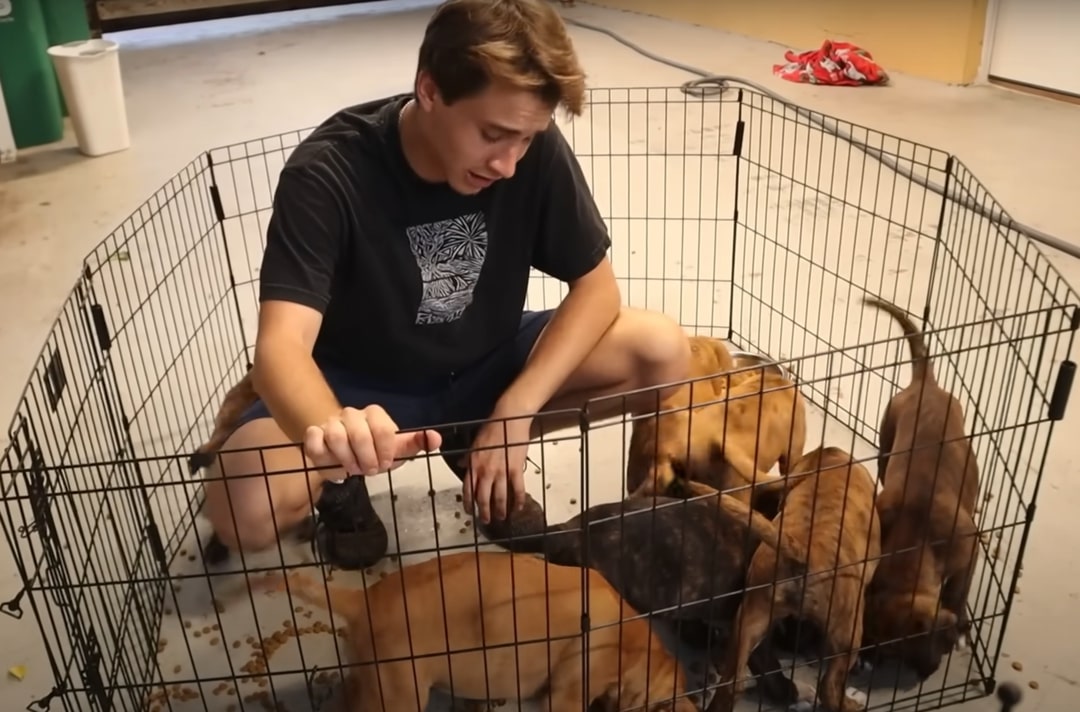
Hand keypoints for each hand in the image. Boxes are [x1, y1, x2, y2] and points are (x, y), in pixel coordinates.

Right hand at [303, 404, 441, 477]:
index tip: (385, 464)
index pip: (383, 429)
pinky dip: (322, 454)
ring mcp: (331, 422)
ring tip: (352, 468)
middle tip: (369, 470)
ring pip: (336, 436)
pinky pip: (314, 440)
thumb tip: (436, 438)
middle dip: (366, 458)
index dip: (385, 451)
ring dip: (346, 459)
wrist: (344, 454)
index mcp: (374, 415)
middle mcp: (352, 414)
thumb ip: (415, 444)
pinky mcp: (314, 432)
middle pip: (360, 434)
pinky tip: (331, 462)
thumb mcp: (395, 451)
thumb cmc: (373, 451)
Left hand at [462, 414, 532, 523]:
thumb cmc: (491, 429)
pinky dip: (518, 501)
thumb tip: (461, 464)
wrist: (509, 419)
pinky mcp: (516, 469)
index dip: (468, 503)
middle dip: (484, 512)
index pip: (468, 490)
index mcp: (474, 465)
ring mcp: (501, 471)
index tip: (470, 512)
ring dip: (500, 510)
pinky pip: (517, 489)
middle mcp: (486, 471)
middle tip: (486, 521)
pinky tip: (518, 508)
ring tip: (501, 517)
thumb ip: (468, 457)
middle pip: (483, 498)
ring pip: (500, 497)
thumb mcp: (475, 443)